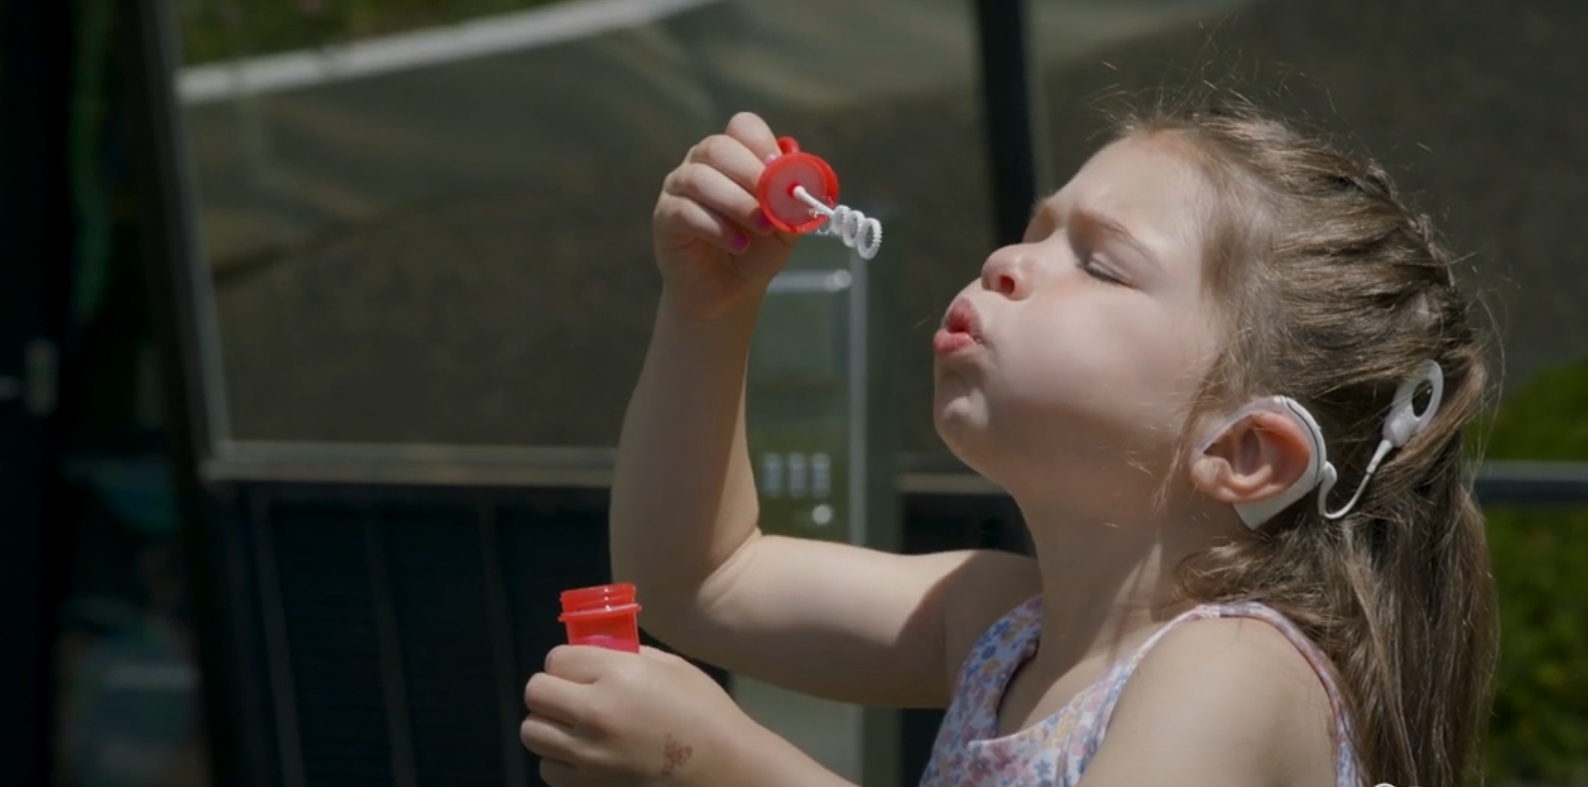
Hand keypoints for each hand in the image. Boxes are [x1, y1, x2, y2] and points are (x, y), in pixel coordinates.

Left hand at [521, 645, 746, 786]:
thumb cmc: (704, 711)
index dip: (567, 662)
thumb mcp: (671, 667)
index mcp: (618, 675)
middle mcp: (594, 713)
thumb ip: (627, 656)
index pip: (556, 659)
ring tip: (574, 725)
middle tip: (571, 694)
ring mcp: (588, 755)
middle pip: (536, 692)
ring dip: (549, 724)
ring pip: (532, 731)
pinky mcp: (587, 786)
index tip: (581, 669)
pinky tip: (583, 753)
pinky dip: (558, 759)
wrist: (722, 769)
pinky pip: (547, 767)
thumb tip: (595, 654)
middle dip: (551, 688)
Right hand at [653, 111, 798, 321]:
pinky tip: (738, 245)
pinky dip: (717, 228)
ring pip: (699, 178)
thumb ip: (795, 203)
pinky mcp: (665, 217)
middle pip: (717, 147)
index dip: (762, 144)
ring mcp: (678, 188)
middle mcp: (701, 163)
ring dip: (736, 202)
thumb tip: (803, 182)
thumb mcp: (787, 226)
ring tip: (761, 228)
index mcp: (734, 155)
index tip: (780, 170)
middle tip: (771, 202)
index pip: (742, 127)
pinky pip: (685, 212)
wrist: (730, 291)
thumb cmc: (758, 250)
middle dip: (749, 173)